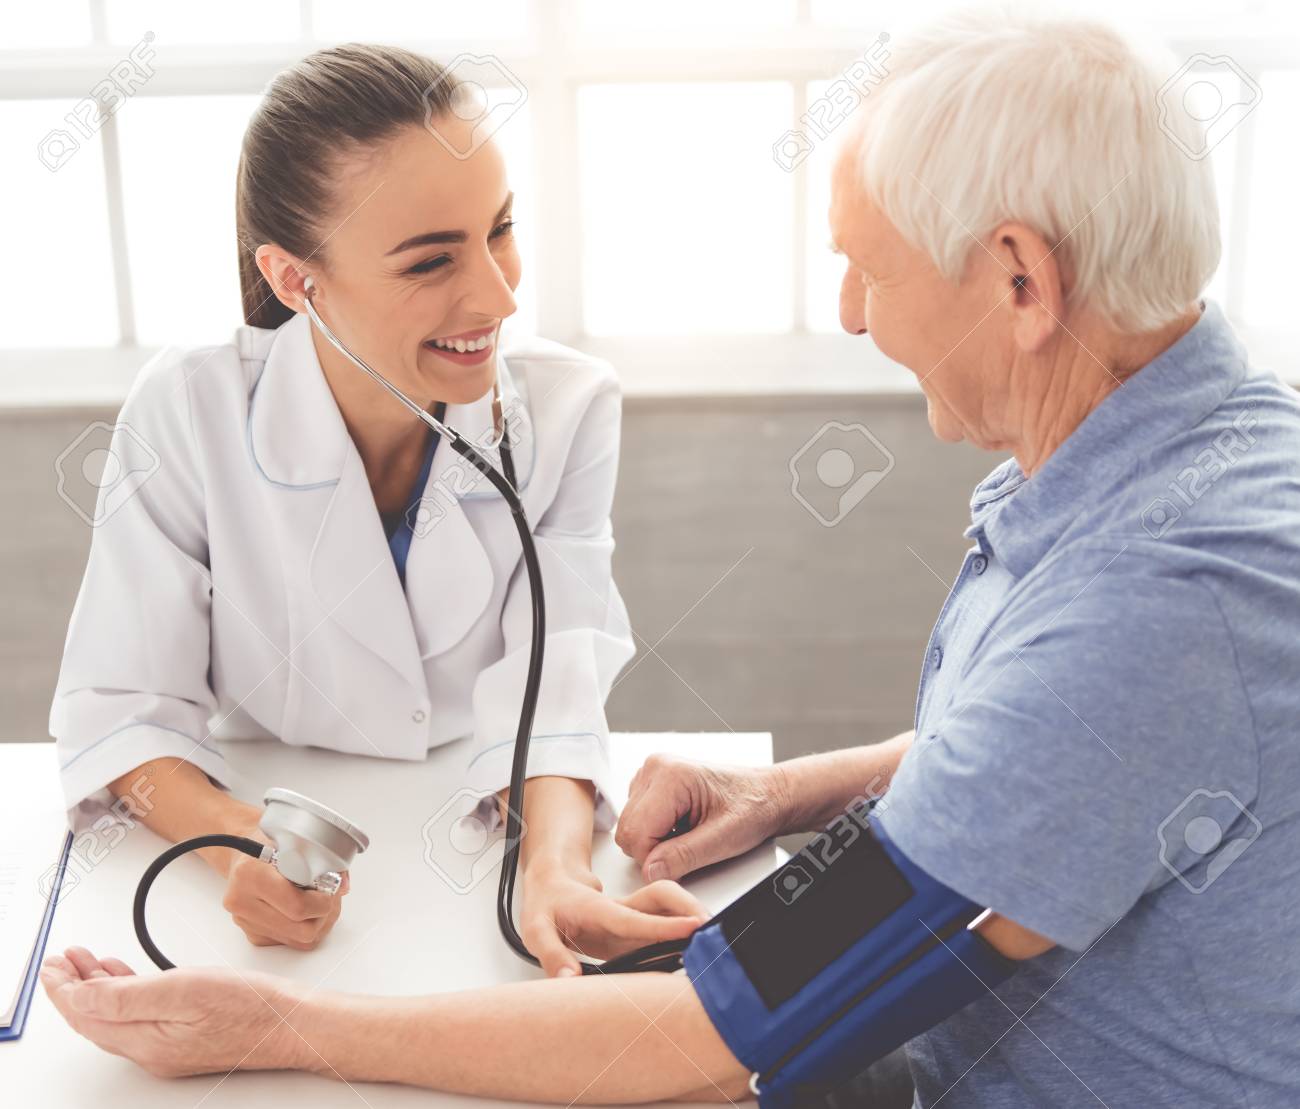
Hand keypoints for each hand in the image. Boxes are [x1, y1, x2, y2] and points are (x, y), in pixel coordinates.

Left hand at [39, 946, 303, 1077]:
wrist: (294, 1025)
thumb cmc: (252, 1007)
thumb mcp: (185, 990)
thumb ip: (128, 995)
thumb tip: (81, 996)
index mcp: (146, 1042)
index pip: (87, 1015)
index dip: (63, 989)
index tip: (52, 965)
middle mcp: (152, 1050)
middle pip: (97, 1018)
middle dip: (74, 987)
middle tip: (62, 960)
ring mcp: (169, 1047)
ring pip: (117, 1016)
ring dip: (97, 987)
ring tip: (85, 962)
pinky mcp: (185, 1038)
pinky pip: (139, 1016)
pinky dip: (124, 993)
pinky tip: (126, 977)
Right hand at [222, 824, 348, 949]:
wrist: (243, 854)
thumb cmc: (271, 844)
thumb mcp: (295, 838)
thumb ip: (322, 859)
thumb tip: (344, 886)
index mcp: (252, 874)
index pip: (297, 905)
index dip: (323, 902)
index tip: (332, 891)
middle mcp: (243, 902)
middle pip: (300, 930)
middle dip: (325, 915)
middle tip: (332, 899)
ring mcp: (245, 921)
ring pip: (298, 940)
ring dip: (318, 924)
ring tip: (323, 903)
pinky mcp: (252, 934)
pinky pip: (290, 942)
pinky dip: (305, 929)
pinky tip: (308, 910)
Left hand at [520, 857, 709, 976]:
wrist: (552, 885)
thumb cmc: (547, 904)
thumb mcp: (536, 930)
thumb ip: (553, 956)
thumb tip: (570, 980)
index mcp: (600, 910)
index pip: (637, 918)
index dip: (666, 925)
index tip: (694, 928)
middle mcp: (623, 909)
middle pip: (665, 898)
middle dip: (691, 909)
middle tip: (713, 932)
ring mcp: (633, 917)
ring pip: (670, 907)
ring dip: (692, 917)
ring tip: (712, 942)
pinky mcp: (638, 928)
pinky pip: (666, 927)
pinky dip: (684, 934)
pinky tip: (695, 950)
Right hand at [615, 754, 790, 881]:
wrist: (767, 795)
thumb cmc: (753, 807)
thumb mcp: (723, 839)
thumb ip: (684, 856)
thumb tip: (651, 871)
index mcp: (670, 775)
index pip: (635, 833)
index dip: (654, 859)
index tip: (680, 863)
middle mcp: (655, 768)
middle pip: (627, 829)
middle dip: (654, 849)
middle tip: (689, 846)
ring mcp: (651, 774)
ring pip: (629, 826)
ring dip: (655, 840)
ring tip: (688, 833)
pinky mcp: (652, 784)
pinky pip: (637, 819)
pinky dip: (656, 831)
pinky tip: (682, 826)